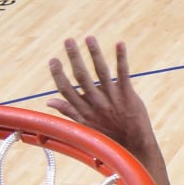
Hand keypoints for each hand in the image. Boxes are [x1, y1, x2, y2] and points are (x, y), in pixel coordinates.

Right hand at [46, 37, 158, 160]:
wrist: (134, 146)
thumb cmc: (108, 137)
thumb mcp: (85, 127)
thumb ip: (68, 112)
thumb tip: (49, 102)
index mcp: (84, 111)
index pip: (66, 89)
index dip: (58, 74)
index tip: (53, 60)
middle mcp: (96, 103)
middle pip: (82, 76)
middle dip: (74, 57)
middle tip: (68, 40)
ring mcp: (112, 98)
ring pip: (101, 72)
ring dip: (94, 53)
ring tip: (89, 38)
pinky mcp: (128, 95)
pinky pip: (123, 73)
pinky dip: (121, 58)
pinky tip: (119, 44)